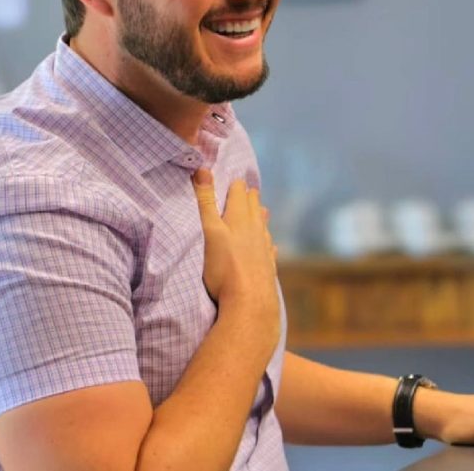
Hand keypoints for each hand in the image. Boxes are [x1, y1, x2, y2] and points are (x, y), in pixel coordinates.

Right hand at [192, 169, 278, 330]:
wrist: (250, 303)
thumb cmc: (224, 267)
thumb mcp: (209, 231)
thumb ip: (206, 201)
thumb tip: (203, 169)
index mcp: (240, 217)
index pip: (239, 191)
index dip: (234, 184)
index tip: (232, 179)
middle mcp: (256, 228)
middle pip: (254, 206)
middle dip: (249, 197)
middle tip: (246, 190)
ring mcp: (265, 247)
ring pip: (264, 226)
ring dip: (260, 216)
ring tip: (262, 210)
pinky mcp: (269, 266)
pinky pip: (270, 249)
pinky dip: (268, 243)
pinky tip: (270, 246)